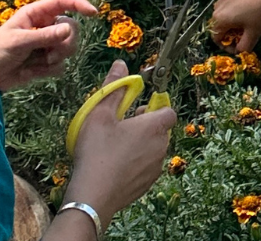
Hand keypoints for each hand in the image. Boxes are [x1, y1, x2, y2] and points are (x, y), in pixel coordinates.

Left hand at [0, 0, 95, 92]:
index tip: (93, 13)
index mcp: (36, 14)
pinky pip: (60, 66)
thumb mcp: (19, 41)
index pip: (62, 2)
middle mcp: (44, 27)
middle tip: (50, 54)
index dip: (79, 4)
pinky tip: (31, 71)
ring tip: (37, 63)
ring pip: (68, 48)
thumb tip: (69, 28)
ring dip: (56, 58)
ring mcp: (46, 45)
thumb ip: (45, 35)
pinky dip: (48, 71)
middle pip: (71, 29)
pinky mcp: (45, 63)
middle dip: (65, 43)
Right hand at [67, 60, 176, 225]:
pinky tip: (115, 166)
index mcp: (154, 127)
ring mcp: (155, 169)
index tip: (134, 110)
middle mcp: (161, 147)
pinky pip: (147, 167)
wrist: (93, 196)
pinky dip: (136, 163)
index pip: (168, 110)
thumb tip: (121, 64)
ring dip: (141, 145)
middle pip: (161, 129)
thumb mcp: (100, 113)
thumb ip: (114, 87)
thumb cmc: (97, 151)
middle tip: (121, 127)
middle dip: (145, 125)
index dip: (154, 107)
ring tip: (115, 147)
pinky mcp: (146, 186)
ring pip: (154, 149)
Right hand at [211, 0, 260, 51]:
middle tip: (247, 38)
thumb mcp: (253, 33)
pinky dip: (237, 18)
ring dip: (235, 28)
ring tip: (250, 28)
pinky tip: (251, 17)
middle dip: (232, 37)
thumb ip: (244, 48)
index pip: (217, 40)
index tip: (241, 48)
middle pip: (221, 30)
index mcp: (219, 19)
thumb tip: (239, 52)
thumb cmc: (260, 11)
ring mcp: (224, 0)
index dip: (228, 48)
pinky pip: (229, 12)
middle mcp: (217, 9)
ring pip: (226, 21)